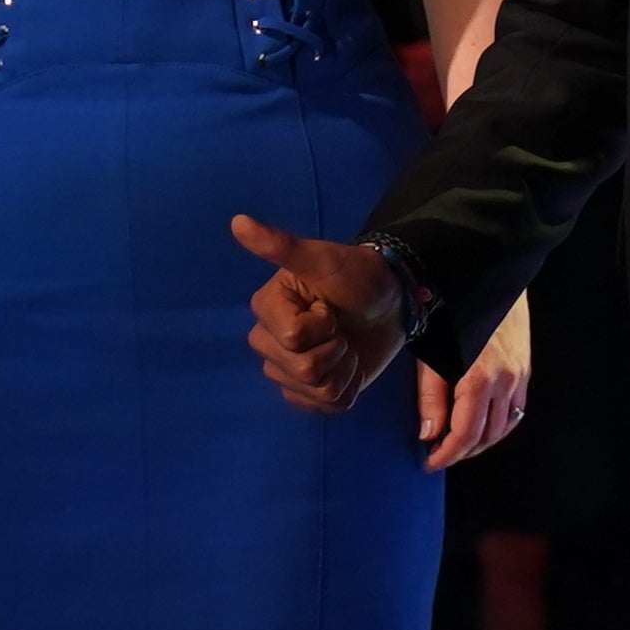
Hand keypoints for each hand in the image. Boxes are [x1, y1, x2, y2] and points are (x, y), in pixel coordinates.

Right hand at [237, 216, 407, 413]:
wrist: (390, 303)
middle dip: (336, 349)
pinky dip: (348, 389)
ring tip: (348, 345)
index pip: (292, 338)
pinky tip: (349, 367)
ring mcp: (287, 371)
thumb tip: (239, 222)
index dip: (322, 326)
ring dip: (345, 369)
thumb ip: (283, 246)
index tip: (329, 307)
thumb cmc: (357, 277)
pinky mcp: (309, 393)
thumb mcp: (324, 259)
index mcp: (266, 309)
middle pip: (302, 369)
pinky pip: (325, 407)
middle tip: (341, 327)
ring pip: (315, 390)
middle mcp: (268, 342)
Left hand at [417, 296, 533, 471]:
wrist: (487, 276)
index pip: (465, 434)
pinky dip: (501, 424)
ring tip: (459, 442)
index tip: (430, 462)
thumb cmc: (451, 311)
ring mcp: (520, 376)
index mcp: (478, 380)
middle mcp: (505, 382)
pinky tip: (484, 423)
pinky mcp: (526, 368)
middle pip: (487, 436)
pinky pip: (517, 410)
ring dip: (482, 441)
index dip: (447, 454)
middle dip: (463, 451)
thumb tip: (429, 435)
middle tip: (440, 454)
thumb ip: (430, 397)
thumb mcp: (430, 354)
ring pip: (505, 427)